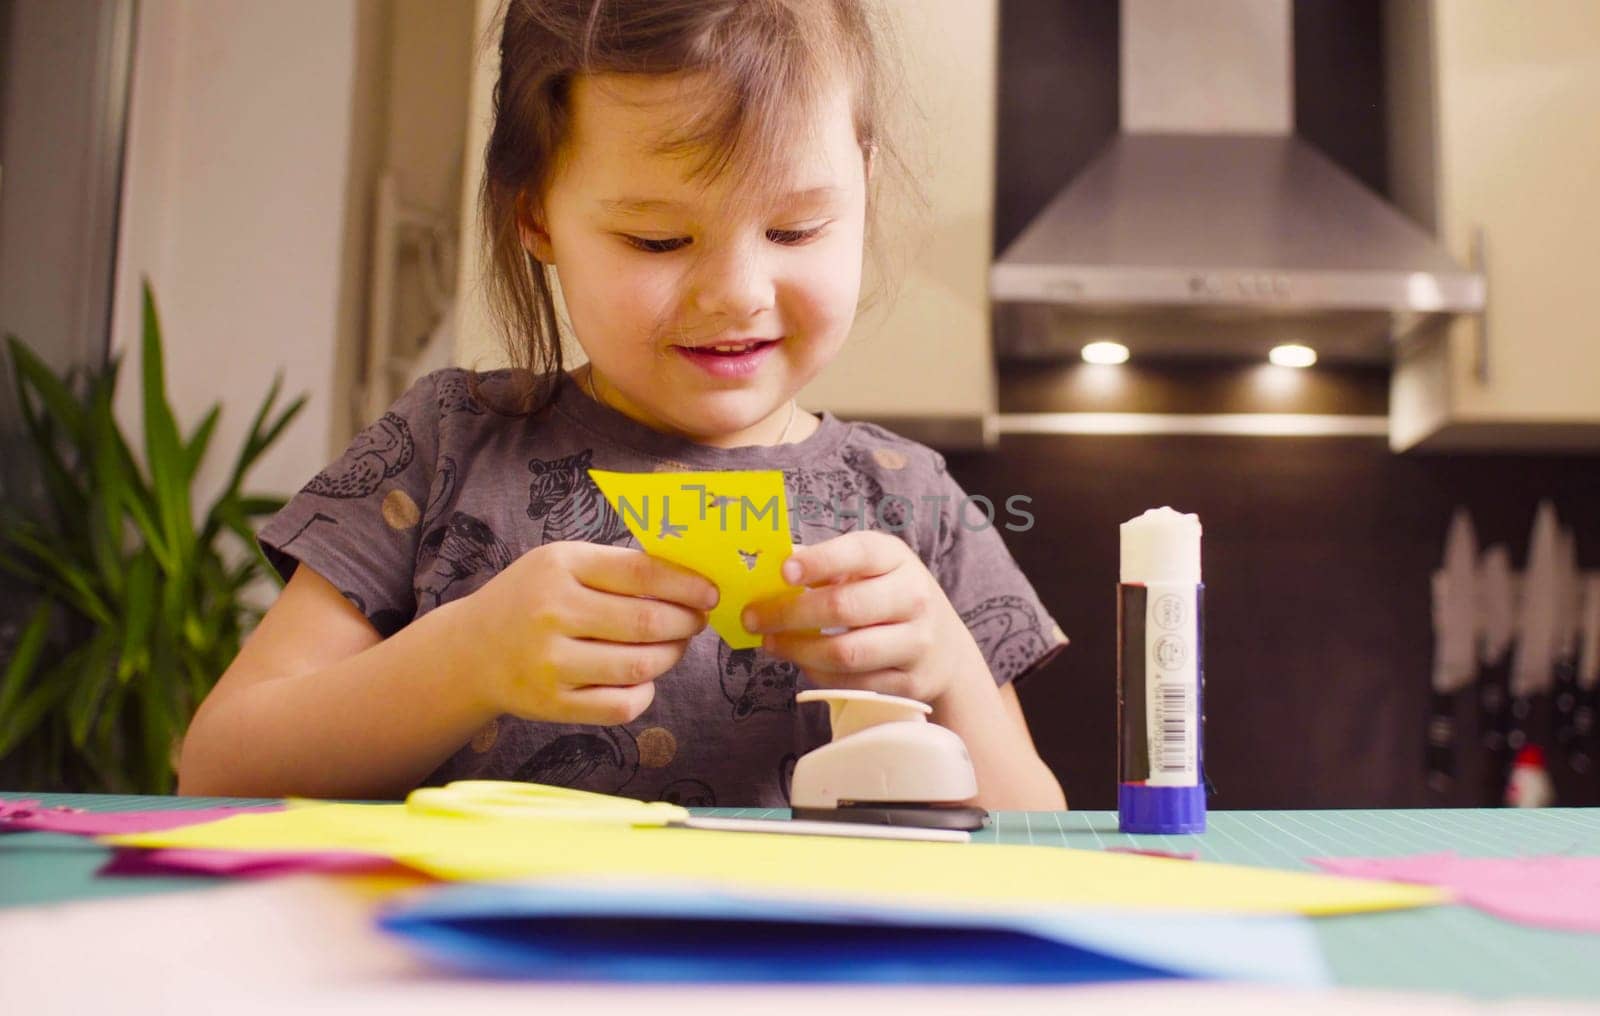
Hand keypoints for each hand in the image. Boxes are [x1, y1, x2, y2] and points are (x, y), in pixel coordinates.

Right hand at [462, 541, 718, 724]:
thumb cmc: (531, 598)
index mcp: (560, 567)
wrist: (471, 650)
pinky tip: (643, 678)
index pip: (641, 573)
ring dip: (671, 656)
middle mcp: (552, 613)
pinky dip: (644, 693)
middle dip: (686, 623)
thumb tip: (689, 579)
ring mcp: (551, 663)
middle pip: (646, 623)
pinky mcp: (552, 704)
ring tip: (674, 646)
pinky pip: (621, 705)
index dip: (686, 585)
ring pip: (639, 666)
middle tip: (696, 621)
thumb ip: (618, 568)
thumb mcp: (563, 564)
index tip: (710, 593)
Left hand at [740, 530, 984, 705]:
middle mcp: (913, 597)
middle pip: (843, 607)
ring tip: (771, 642)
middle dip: (789, 614)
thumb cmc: (890, 597)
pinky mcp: (911, 682)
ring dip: (798, 650)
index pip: (859, 553)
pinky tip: (802, 661)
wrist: (946, 648)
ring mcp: (916, 642)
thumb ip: (825, 563)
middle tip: (754, 618)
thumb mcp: (869, 568)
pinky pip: (854, 683)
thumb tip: (766, 563)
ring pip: (845, 653)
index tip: (783, 571)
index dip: (820, 561)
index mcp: (897, 559)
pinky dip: (819, 674)